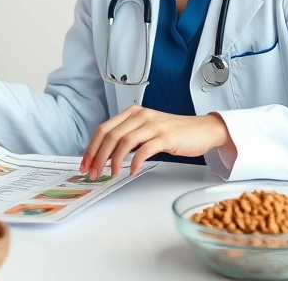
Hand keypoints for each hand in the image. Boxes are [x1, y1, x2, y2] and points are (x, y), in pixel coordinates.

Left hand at [78, 105, 232, 179]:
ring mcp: (153, 125)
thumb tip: (106, 154)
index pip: (104, 129)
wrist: (202, 130)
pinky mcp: (165, 137)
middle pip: (110, 135)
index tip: (85, 163)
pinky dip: (135, 162)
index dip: (91, 147)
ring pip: (124, 142)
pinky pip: (144, 150)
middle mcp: (141, 115)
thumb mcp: (146, 129)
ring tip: (110, 174)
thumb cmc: (174, 132)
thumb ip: (128, 136)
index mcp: (133, 112)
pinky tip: (132, 171)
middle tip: (92, 173)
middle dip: (97, 156)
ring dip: (113, 161)